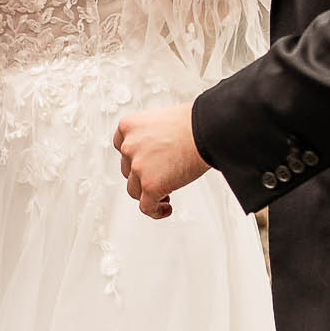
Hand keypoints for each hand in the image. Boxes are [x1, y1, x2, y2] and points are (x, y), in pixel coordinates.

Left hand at [113, 103, 210, 217]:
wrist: (208, 128)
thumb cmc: (194, 122)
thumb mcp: (162, 119)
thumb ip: (153, 134)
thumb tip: (159, 148)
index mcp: (130, 126)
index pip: (120, 146)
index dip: (132, 157)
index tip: (142, 163)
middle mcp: (129, 146)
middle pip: (128, 169)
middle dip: (142, 175)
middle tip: (160, 177)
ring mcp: (138, 167)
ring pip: (135, 190)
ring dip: (147, 194)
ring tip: (164, 195)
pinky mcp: (151, 185)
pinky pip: (147, 207)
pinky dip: (155, 211)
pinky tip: (166, 209)